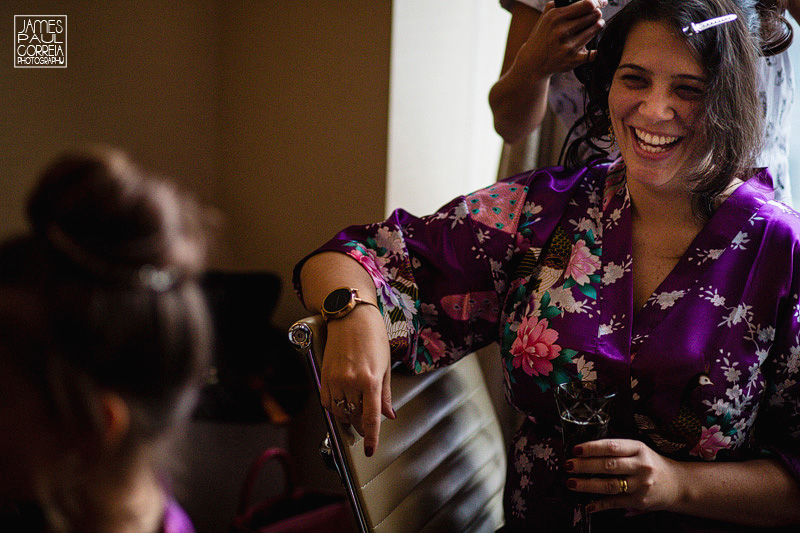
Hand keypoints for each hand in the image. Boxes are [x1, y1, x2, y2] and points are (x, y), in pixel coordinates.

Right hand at [319, 303, 393, 456]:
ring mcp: (336, 379)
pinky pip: (327, 401)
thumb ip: (386, 393)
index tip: (371, 450)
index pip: (370, 418)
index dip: (371, 438)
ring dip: (348, 417)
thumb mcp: (386, 365)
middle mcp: (352, 382)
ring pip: (340, 411)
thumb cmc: (373, 335)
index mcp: (371, 380)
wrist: (351, 316)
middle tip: (366, 427)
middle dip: (361, 426)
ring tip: (355, 413)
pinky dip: (335, 407)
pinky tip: (342, 404)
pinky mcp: (324, 375)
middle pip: (354, 417)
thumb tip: (388, 414)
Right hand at [518, 0, 606, 76]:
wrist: (533, 61)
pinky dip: (596, 50)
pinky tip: (593, 47)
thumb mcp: (547, 15)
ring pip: (596, 29)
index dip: (597, 2)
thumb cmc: (543, 35)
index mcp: (556, 17)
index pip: (588, 4)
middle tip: (595, 16)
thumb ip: (562, 3)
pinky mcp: (572, 60)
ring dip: (597, 26)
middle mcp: (562, 31)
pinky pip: (593, 53)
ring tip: (595, 26)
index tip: (601, 3)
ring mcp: (568, 46)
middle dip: (596, 14)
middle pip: (594, 15)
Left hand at [565, 439, 683, 513]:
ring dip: (587, 485)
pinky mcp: (640, 501)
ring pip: (609, 485)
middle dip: (584, 466)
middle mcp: (641, 466)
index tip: (575, 450)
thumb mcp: (638, 450)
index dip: (592, 448)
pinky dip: (599, 505)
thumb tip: (584, 452)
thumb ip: (616, 450)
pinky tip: (587, 505)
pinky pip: (615, 503)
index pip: (612, 446)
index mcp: (638, 448)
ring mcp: (641, 485)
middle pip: (608, 465)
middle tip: (567, 466)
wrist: (678, 484)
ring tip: (571, 483)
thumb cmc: (650, 463)